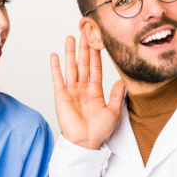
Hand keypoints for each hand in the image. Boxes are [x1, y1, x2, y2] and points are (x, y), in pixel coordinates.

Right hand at [50, 35, 124, 149]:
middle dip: (84, 49)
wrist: (85, 142)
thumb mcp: (113, 112)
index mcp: (95, 92)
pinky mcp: (61, 96)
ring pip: (70, 67)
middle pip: (83, 64)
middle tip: (84, 33)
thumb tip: (122, 81)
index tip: (97, 42)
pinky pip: (57, 79)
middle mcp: (82, 89)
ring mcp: (71, 91)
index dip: (96, 55)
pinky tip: (54, 55)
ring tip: (70, 38)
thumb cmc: (98, 131)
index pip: (95, 69)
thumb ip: (116, 96)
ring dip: (70, 53)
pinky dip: (55, 67)